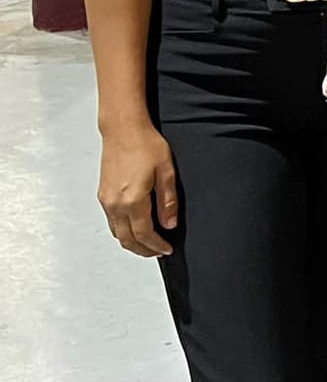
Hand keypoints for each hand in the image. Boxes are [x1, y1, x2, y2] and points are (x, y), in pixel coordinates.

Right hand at [98, 124, 177, 256]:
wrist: (123, 130)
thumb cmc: (145, 145)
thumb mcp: (166, 171)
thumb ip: (168, 200)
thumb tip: (169, 224)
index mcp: (132, 199)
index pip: (144, 233)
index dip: (156, 245)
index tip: (167, 249)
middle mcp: (115, 203)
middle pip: (127, 239)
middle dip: (143, 250)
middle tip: (158, 252)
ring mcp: (106, 200)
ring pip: (117, 233)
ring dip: (132, 243)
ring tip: (148, 244)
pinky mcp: (102, 195)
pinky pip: (111, 222)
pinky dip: (122, 232)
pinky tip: (134, 229)